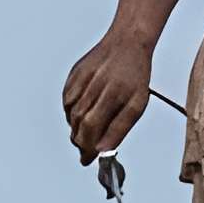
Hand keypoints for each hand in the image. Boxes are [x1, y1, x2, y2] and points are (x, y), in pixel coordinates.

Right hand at [62, 29, 153, 164]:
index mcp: (111, 94)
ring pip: (70, 115)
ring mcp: (80, 79)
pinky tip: (82, 115)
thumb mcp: (137, 104)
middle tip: (87, 151)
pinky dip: (71, 113)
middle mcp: (93, 86)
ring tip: (87, 134)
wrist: (126, 43)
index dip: (87, 148)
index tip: (88, 160)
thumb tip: (105, 149)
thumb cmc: (135, 75)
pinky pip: (67, 102)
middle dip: (81, 142)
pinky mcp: (73, 75)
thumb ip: (119, 128)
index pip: (91, 129)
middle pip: (78, 124)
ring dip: (76, 130)